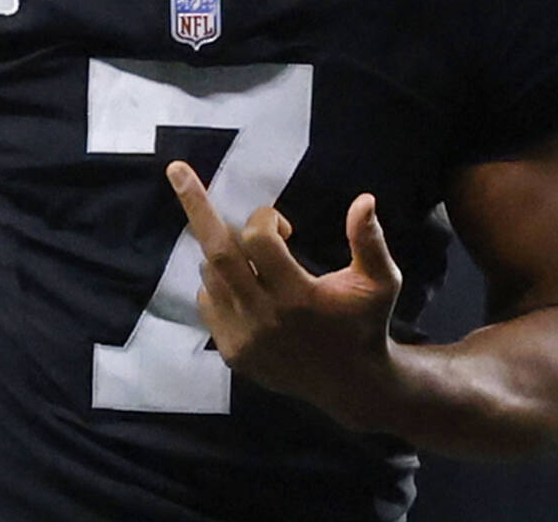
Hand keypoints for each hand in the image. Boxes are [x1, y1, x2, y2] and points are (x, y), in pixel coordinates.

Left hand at [166, 160, 402, 428]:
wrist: (350, 386)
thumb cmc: (365, 324)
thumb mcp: (380, 282)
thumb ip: (370, 241)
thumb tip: (364, 199)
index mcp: (299, 297)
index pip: (259, 240)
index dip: (266, 219)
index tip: (284, 226)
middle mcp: (265, 318)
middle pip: (218, 253)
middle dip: (197, 207)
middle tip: (176, 172)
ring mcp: (244, 338)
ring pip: (212, 275)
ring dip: (224, 252)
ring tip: (253, 258)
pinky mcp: (232, 353)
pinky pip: (208, 302)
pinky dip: (217, 283)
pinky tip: (243, 285)